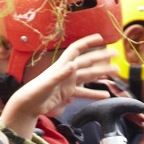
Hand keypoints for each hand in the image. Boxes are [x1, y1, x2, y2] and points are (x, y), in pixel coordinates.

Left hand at [0, 37, 121, 137]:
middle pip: (87, 61)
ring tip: (115, 72)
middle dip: (101, 57)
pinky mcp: (67, 93)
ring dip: (102, 73)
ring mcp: (68, 82)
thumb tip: (73, 65)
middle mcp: (66, 71)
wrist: (28, 105)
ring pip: (88, 76)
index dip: (88, 42)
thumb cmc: (34, 92)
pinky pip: (84, 92)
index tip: (100, 38)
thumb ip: (60, 75)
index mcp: (61, 65)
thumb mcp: (47, 83)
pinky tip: (105, 95)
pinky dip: (94, 93)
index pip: (76, 49)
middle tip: (116, 55)